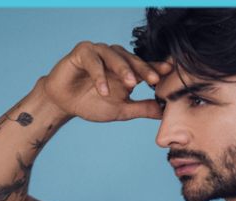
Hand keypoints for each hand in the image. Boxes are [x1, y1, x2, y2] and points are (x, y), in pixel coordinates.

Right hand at [41, 41, 173, 121]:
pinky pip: (93, 61)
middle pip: (132, 60)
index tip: (170, 73)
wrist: (65, 103)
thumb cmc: (93, 103)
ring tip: (131, 84)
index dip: (157, 69)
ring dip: (123, 69)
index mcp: (127, 69)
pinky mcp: (82, 52)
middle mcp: (115, 57)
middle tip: (154, 79)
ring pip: (114, 56)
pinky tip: (103, 90)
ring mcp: (99, 52)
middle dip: (144, 69)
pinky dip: (99, 75)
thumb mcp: (122, 110)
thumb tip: (164, 113)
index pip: (145, 67)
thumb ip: (142, 109)